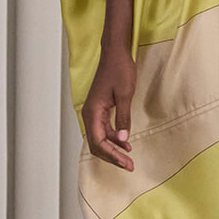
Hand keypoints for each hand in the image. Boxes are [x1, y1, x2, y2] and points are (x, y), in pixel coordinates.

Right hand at [82, 49, 137, 170]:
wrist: (116, 53)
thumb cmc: (119, 69)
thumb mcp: (125, 95)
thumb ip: (123, 119)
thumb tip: (123, 140)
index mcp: (93, 112)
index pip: (98, 142)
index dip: (112, 155)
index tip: (126, 163)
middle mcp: (90, 114)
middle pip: (96, 144)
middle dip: (112, 157)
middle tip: (128, 165)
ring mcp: (94, 112)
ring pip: (100, 138)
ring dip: (113, 149)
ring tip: (128, 157)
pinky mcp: (100, 109)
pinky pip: (104, 129)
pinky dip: (114, 138)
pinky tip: (125, 143)